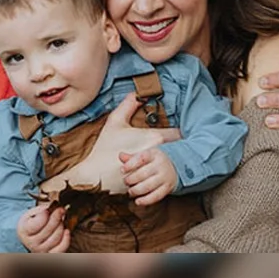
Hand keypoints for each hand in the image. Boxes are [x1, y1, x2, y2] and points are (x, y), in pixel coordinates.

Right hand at [17, 206, 69, 252]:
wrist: (30, 236)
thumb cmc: (32, 222)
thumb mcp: (32, 213)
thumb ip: (42, 209)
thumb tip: (54, 207)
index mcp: (24, 230)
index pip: (36, 224)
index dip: (44, 215)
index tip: (48, 209)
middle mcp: (31, 243)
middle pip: (48, 229)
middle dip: (56, 217)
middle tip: (60, 210)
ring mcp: (41, 250)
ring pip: (56, 238)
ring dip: (61, 226)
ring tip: (60, 220)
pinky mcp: (50, 254)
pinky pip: (61, 249)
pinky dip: (66, 239)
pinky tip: (66, 231)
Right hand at [42, 93, 181, 194]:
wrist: (94, 175)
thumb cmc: (104, 148)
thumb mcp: (114, 122)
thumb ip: (127, 105)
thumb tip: (136, 93)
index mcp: (153, 138)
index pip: (179, 133)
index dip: (183, 130)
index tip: (183, 128)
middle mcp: (159, 155)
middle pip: (182, 149)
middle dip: (182, 144)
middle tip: (185, 140)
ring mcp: (156, 171)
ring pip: (175, 164)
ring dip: (176, 159)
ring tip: (177, 154)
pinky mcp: (151, 184)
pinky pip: (167, 176)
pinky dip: (168, 171)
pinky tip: (165, 168)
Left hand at [119, 148, 176, 204]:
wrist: (174, 166)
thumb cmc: (155, 161)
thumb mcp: (145, 156)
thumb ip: (132, 157)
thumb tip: (121, 156)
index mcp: (154, 154)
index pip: (141, 158)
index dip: (130, 164)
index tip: (122, 170)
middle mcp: (160, 165)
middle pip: (143, 174)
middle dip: (131, 179)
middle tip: (126, 181)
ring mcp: (164, 177)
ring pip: (148, 186)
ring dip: (136, 190)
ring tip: (130, 191)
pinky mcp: (167, 188)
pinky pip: (156, 196)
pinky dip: (145, 200)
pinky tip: (138, 201)